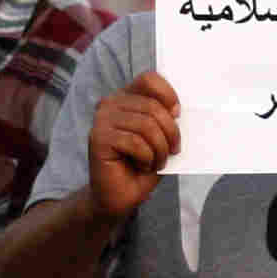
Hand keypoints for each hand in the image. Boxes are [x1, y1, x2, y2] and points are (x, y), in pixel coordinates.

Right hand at [88, 71, 179, 218]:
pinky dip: (146, 158)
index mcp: (126, 98)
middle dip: (170, 133)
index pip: (149, 79)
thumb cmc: (141, 166)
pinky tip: (142, 166)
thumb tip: (178, 111)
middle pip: (153, 107)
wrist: (119, 198)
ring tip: (156, 162)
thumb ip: (165, 119)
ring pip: (146, 125)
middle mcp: (110, 104)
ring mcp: (102, 120)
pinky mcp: (98, 138)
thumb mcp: (160, 138)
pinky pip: (135, 142)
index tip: (177, 115)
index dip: (168, 95)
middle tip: (171, 152)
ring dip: (159, 149)